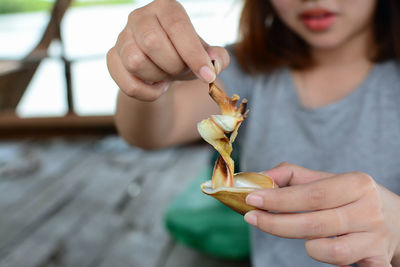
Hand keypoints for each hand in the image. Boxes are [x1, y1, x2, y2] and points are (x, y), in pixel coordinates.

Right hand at [107, 0, 228, 101]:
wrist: (160, 68)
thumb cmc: (184, 57)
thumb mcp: (205, 56)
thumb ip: (218, 58)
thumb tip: (214, 62)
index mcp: (166, 9)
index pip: (177, 26)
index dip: (193, 53)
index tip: (207, 76)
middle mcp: (140, 17)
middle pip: (152, 42)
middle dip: (173, 65)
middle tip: (181, 71)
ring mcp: (122, 37)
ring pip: (135, 61)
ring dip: (158, 77)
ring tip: (166, 76)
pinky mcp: (112, 58)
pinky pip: (127, 83)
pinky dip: (147, 93)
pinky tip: (156, 87)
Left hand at [244, 162, 399, 266]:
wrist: (396, 219)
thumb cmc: (351, 197)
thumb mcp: (328, 180)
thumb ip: (292, 176)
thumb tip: (260, 177)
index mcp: (356, 184)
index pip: (311, 194)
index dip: (278, 199)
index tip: (252, 199)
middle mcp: (368, 211)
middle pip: (315, 224)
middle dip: (276, 223)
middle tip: (252, 218)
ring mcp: (374, 238)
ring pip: (331, 251)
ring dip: (308, 246)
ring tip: (304, 237)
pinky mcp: (377, 259)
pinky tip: (325, 255)